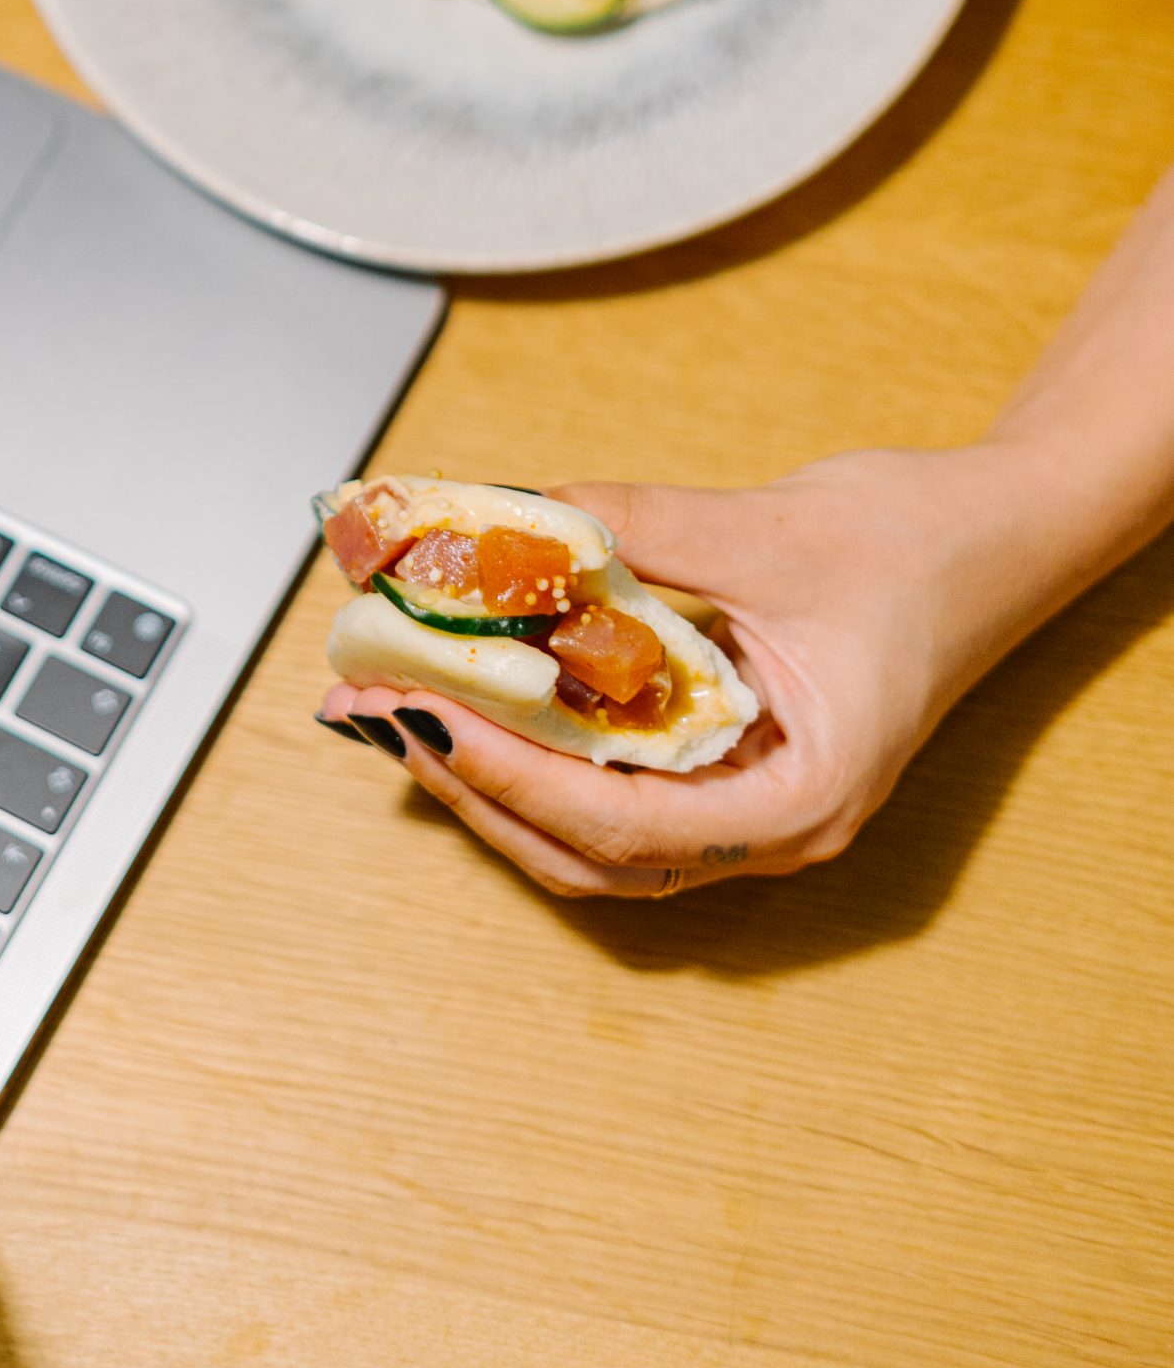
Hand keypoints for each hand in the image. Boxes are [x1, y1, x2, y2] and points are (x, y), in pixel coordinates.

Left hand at [320, 441, 1077, 896]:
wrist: (995, 536)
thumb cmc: (917, 544)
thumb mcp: (769, 529)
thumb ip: (636, 529)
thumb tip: (508, 517)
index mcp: (799, 800)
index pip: (623, 823)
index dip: (507, 775)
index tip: (422, 716)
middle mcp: (766, 827)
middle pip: (586, 850)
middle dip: (469, 783)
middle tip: (372, 707)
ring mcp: (741, 803)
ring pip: (586, 831)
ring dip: (485, 774)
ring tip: (394, 705)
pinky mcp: (719, 763)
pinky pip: (608, 782)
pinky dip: (531, 746)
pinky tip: (469, 693)